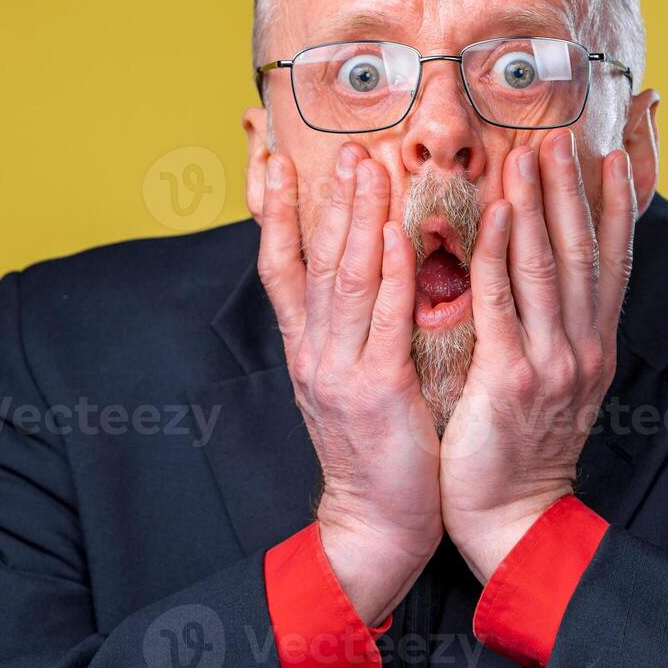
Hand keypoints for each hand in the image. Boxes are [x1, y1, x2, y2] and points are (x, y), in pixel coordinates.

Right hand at [258, 144, 442, 624]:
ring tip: (366, 168)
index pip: (278, 265)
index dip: (272, 211)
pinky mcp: (378, 391)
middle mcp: (314, 352)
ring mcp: (341, 370)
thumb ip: (347, 325)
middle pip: (311, 259)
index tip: (272, 160)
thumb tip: (361, 266)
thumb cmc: (373, 446)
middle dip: (324, 198)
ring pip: (344, 279)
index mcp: (305, 348)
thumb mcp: (345, 378)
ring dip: (356, 219)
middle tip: (341, 146)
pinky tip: (395, 234)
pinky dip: (387, 274)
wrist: (376, 521)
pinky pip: (383, 320)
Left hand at [440, 130, 634, 581]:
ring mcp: (552, 362)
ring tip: (531, 155)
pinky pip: (504, 303)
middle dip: (572, 190)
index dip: (613, 206)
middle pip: (582, 252)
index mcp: (594, 346)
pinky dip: (502, 255)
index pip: (610, 262)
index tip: (611, 157)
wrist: (514, 520)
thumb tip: (548, 280)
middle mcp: (582, 347)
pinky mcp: (511, 379)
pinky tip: (497, 215)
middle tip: (561, 136)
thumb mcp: (557, 384)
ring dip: (540, 205)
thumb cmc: (523, 450)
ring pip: (548, 267)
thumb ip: (555, 331)